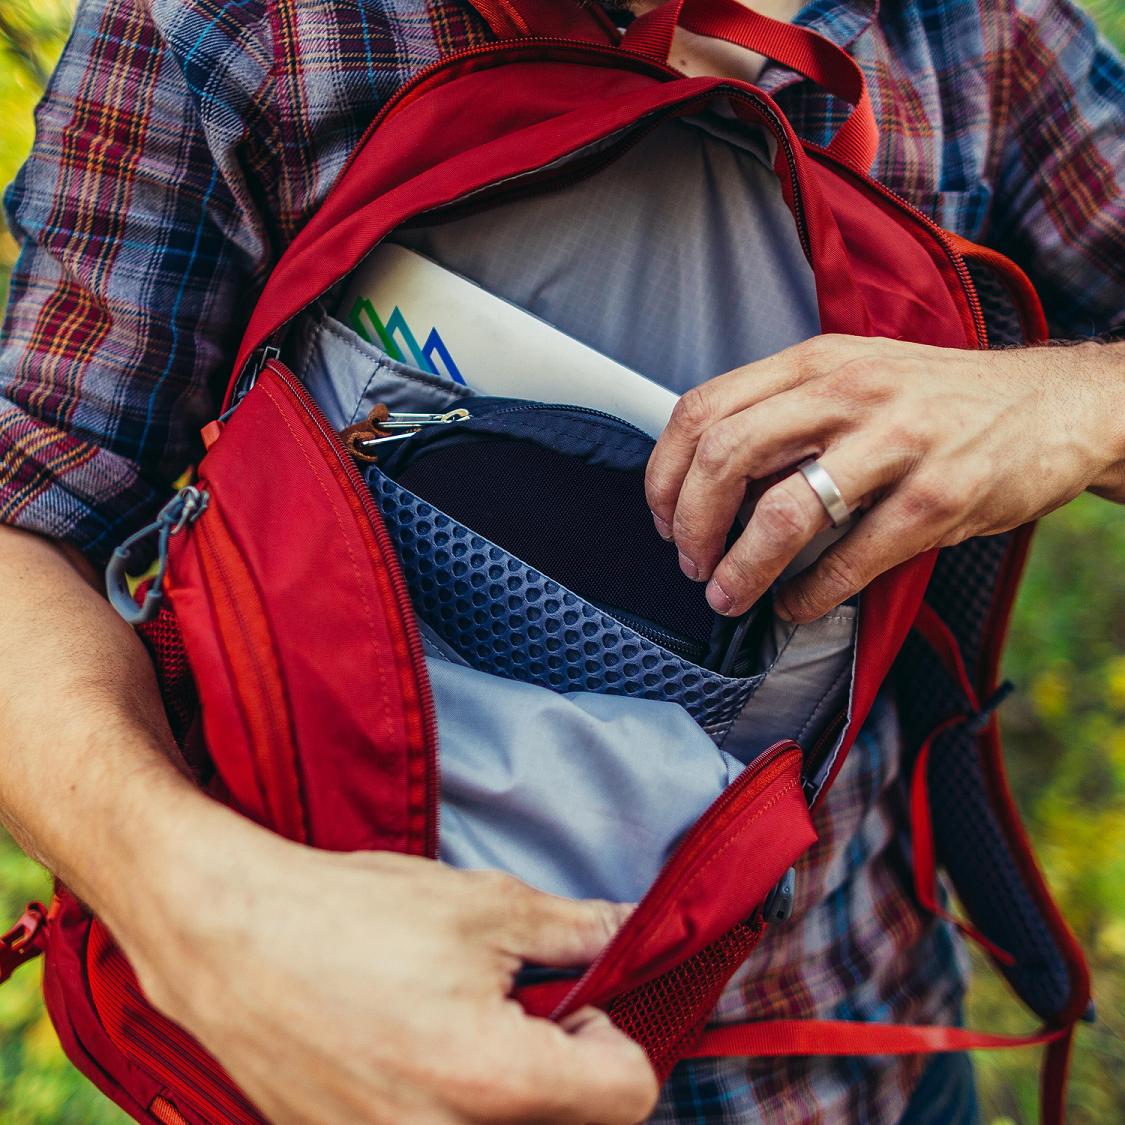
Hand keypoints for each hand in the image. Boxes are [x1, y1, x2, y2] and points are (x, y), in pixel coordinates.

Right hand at [127, 816, 657, 1124]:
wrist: (232, 940)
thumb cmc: (354, 916)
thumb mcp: (483, 905)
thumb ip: (574, 930)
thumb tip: (632, 930)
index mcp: (495, 1080)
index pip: (629, 1096)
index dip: (621, 1040)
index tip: (585, 1007)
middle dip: (569, 1074)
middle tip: (528, 1013)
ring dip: (512, 1093)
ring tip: (469, 1029)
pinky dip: (451, 1105)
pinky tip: (419, 1051)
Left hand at [645, 335, 1124, 622]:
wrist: (1054, 405)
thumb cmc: (938, 401)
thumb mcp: (853, 377)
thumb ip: (783, 414)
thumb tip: (707, 482)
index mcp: (815, 362)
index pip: (703, 411)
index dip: (665, 476)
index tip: (663, 519)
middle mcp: (849, 390)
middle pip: (726, 456)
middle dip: (691, 524)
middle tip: (691, 563)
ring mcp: (898, 441)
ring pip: (784, 511)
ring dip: (741, 568)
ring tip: (729, 595)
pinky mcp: (941, 495)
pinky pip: (851, 558)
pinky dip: (809, 594)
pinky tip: (797, 604)